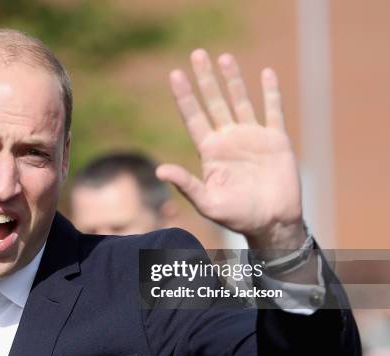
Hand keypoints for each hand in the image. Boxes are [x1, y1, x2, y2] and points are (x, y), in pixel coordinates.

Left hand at [156, 49, 305, 250]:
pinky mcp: (275, 140)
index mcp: (210, 151)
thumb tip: (159, 170)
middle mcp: (228, 139)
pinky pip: (273, 110)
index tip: (175, 74)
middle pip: (214, 102)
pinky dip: (271, 93)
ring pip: (240, 101)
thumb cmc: (237, 216)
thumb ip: (186, 184)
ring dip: (233, 79)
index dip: (184, 96)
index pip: (193, 117)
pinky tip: (266, 73)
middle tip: (197, 54)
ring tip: (224, 57)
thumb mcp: (207, 202)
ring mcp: (252, 137)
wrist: (271, 222)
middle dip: (205, 79)